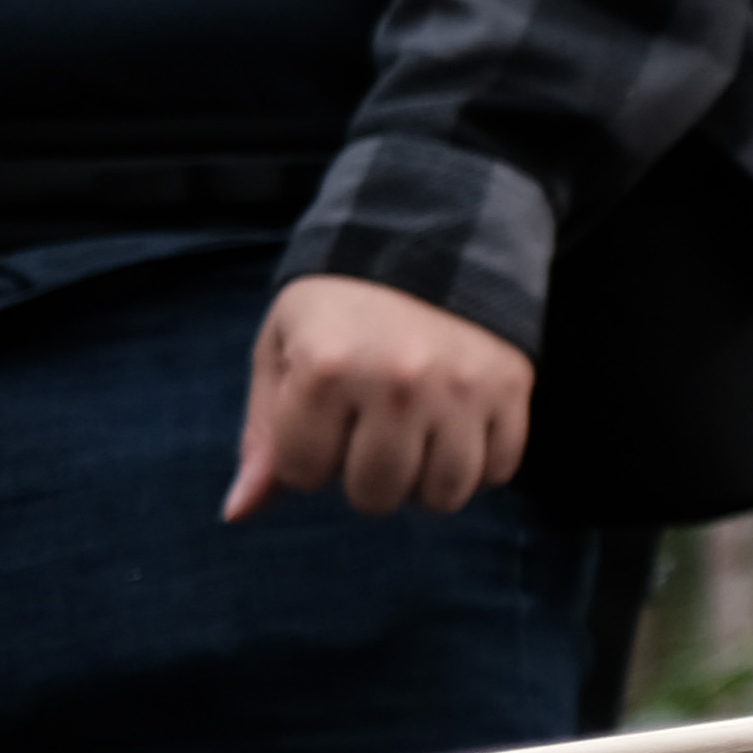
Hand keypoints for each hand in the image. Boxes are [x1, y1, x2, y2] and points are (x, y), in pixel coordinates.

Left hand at [225, 275, 536, 518]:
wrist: (429, 239)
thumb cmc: (338, 309)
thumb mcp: (281, 351)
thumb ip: (261, 435)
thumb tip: (240, 513)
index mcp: (327, 371)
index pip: (304, 475)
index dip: (305, 451)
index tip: (320, 414)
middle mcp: (397, 383)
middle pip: (375, 495)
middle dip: (363, 475)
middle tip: (369, 429)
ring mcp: (461, 387)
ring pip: (442, 494)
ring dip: (423, 479)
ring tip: (414, 438)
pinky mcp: (511, 387)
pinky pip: (498, 470)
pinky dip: (477, 463)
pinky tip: (457, 429)